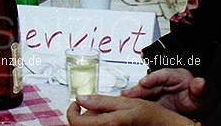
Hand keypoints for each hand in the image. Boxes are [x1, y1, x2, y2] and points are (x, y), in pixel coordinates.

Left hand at [66, 95, 193, 125]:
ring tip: (108, 112)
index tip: (75, 103)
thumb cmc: (150, 116)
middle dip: (85, 113)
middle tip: (98, 106)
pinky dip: (101, 123)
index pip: (76, 123)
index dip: (71, 112)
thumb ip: (101, 101)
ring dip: (93, 119)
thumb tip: (80, 98)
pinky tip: (110, 119)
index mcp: (109, 124)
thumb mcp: (125, 102)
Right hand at [121, 68, 204, 113]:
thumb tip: (200, 83)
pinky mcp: (153, 98)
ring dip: (134, 94)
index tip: (144, 82)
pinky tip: (129, 103)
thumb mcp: (201, 95)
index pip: (163, 74)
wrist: (196, 110)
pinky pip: (143, 98)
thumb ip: (199, 89)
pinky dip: (136, 100)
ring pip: (144, 90)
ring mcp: (157, 90)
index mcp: (177, 75)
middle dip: (138, 88)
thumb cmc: (197, 98)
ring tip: (125, 97)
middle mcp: (165, 81)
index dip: (152, 78)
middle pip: (149, 83)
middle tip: (128, 93)